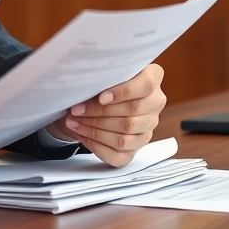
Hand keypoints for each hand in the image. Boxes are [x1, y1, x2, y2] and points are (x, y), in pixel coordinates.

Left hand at [46, 63, 165, 166]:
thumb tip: (85, 89)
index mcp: (152, 77)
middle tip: (75, 110)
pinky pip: (119, 155)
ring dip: (94, 130)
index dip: (122, 93)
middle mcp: (155, 102)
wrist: (96, 97)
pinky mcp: (137, 146)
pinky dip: (97, 147)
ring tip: (73, 122)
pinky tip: (82, 135)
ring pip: (125, 136)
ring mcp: (148, 127)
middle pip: (132, 112)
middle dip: (98, 112)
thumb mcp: (102, 73)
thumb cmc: (100, 81)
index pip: (145, 85)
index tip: (100, 97)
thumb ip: (101, 78)